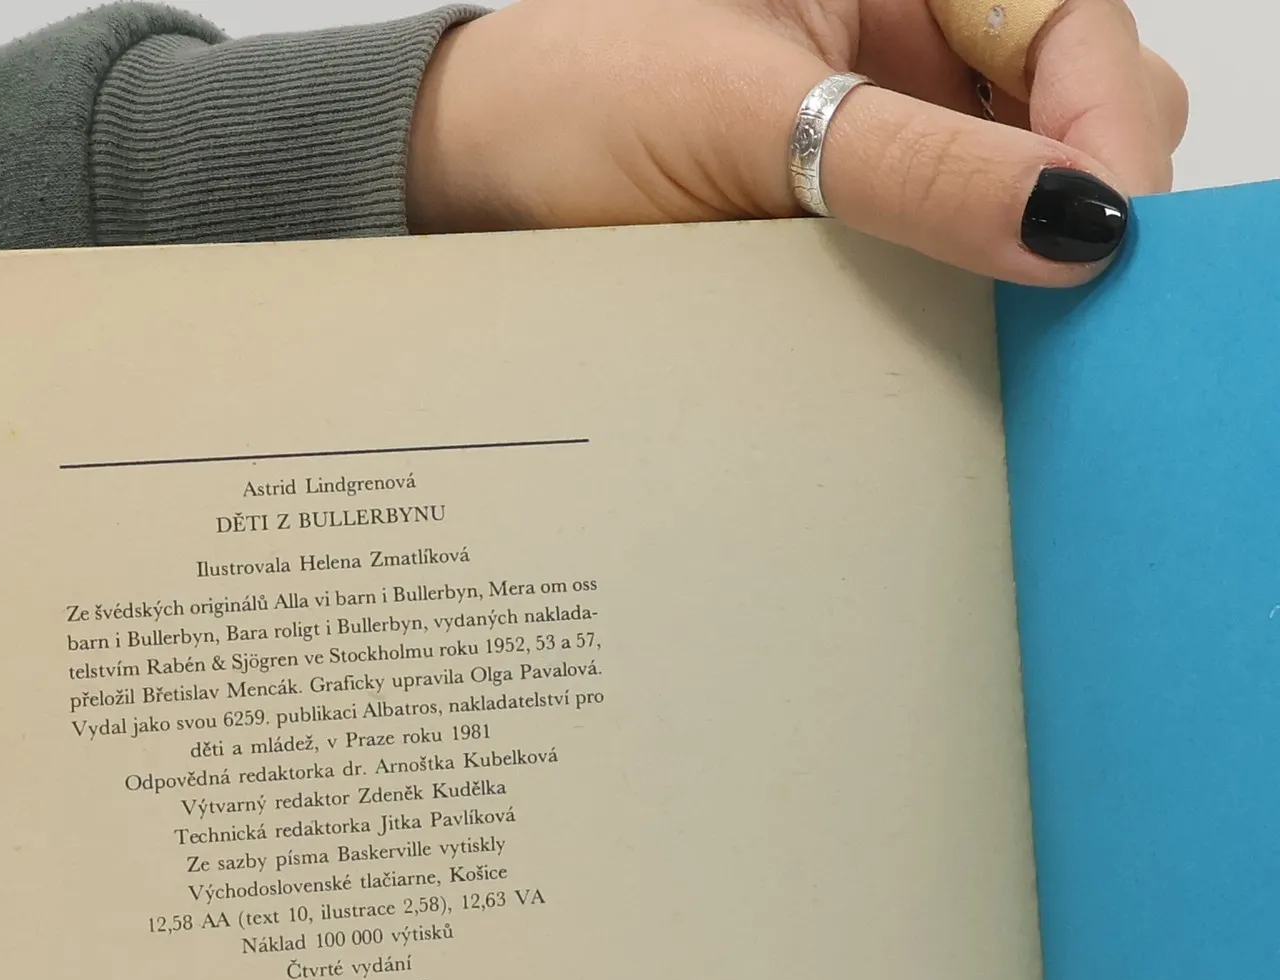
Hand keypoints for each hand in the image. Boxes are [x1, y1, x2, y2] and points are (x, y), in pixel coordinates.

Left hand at [407, 0, 1187, 283]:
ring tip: (1020, 342)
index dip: (1106, 125)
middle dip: (1075, 197)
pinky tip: (955, 352)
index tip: (1110, 233)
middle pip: (1063, 113)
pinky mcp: (840, 228)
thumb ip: (915, 171)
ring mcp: (879, 142)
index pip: (1066, 27)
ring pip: (1009, 199)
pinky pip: (934, 266)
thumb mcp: (749, 123)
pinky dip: (956, 311)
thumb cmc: (571, 101)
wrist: (464, 186)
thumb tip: (1071, 223)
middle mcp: (904, 47)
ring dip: (1016, 268)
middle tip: (1072, 304)